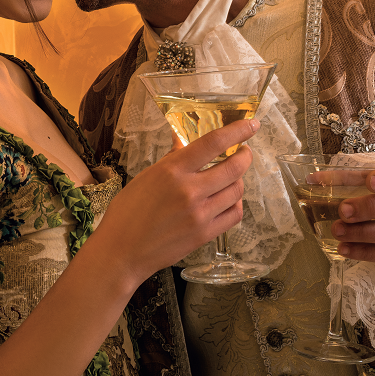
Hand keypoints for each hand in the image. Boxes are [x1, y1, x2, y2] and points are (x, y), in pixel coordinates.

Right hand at [92, 119, 257, 283]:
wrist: (122, 251)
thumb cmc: (127, 212)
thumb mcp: (146, 177)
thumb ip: (171, 159)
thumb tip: (182, 141)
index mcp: (172, 170)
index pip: (213, 143)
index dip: (237, 131)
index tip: (251, 124)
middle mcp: (190, 190)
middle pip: (234, 167)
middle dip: (245, 156)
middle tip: (244, 151)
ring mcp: (200, 214)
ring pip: (237, 191)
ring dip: (239, 180)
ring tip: (231, 177)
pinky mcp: (205, 234)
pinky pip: (234, 214)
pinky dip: (236, 203)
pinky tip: (228, 199)